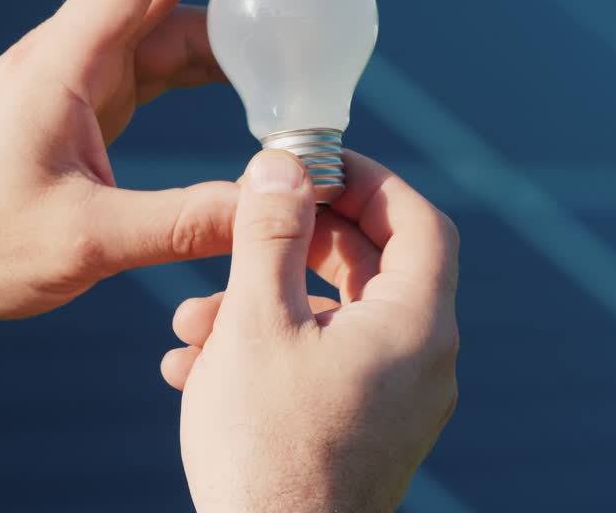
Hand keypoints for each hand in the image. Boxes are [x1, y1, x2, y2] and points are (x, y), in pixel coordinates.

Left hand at [0, 0, 328, 323]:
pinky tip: (249, 82)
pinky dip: (206, 67)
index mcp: (60, 65)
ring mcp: (76, 80)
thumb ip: (180, 223)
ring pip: (164, 30)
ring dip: (226, 24)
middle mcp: (69, 58)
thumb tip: (270, 206)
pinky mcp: (83, 109)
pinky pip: (156, 68)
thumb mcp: (84, 241)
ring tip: (294, 24)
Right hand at [162, 150, 459, 512]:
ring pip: (338, 321)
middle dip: (301, 243)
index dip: (367, 181)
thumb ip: (271, 234)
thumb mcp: (258, 324)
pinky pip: (329, 366)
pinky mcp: (367, 433)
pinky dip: (275, 350)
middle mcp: (422, 363)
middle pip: (376, 268)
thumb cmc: (267, 450)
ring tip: (193, 319)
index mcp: (416, 327)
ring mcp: (398, 403)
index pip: (417, 222)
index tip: (312, 165)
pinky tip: (200, 366)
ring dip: (269, 303)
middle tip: (247, 227)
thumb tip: (281, 166)